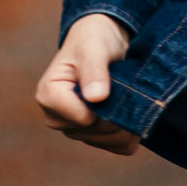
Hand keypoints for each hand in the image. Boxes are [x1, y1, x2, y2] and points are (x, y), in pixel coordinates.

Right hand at [35, 13, 141, 154]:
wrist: (104, 41)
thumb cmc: (94, 39)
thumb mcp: (93, 48)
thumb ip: (94, 70)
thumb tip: (96, 98)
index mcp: (49, 95)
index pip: (82, 118)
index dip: (104, 107)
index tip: (116, 87)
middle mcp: (57, 117)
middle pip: (95, 132)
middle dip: (117, 115)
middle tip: (131, 90)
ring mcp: (75, 129)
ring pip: (108, 141)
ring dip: (127, 125)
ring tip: (135, 99)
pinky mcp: (93, 135)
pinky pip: (117, 146)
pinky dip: (131, 134)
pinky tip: (137, 115)